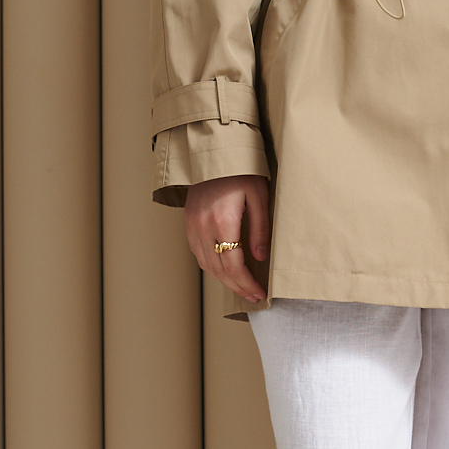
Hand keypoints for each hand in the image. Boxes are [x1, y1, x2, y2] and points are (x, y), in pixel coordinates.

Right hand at [184, 174, 270, 302]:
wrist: (212, 153)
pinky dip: (211, 266)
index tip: (259, 292)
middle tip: (253, 296)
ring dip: (224, 280)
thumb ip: (259, 228)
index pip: (234, 265)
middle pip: (219, 270)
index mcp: (223, 221)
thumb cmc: (240, 171)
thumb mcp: (258, 196)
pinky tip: (224, 269)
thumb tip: (260, 257)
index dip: (247, 283)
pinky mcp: (189, 222)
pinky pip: (198, 253)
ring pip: (206, 265)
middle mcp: (204, 227)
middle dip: (237, 287)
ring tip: (241, 286)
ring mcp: (193, 225)